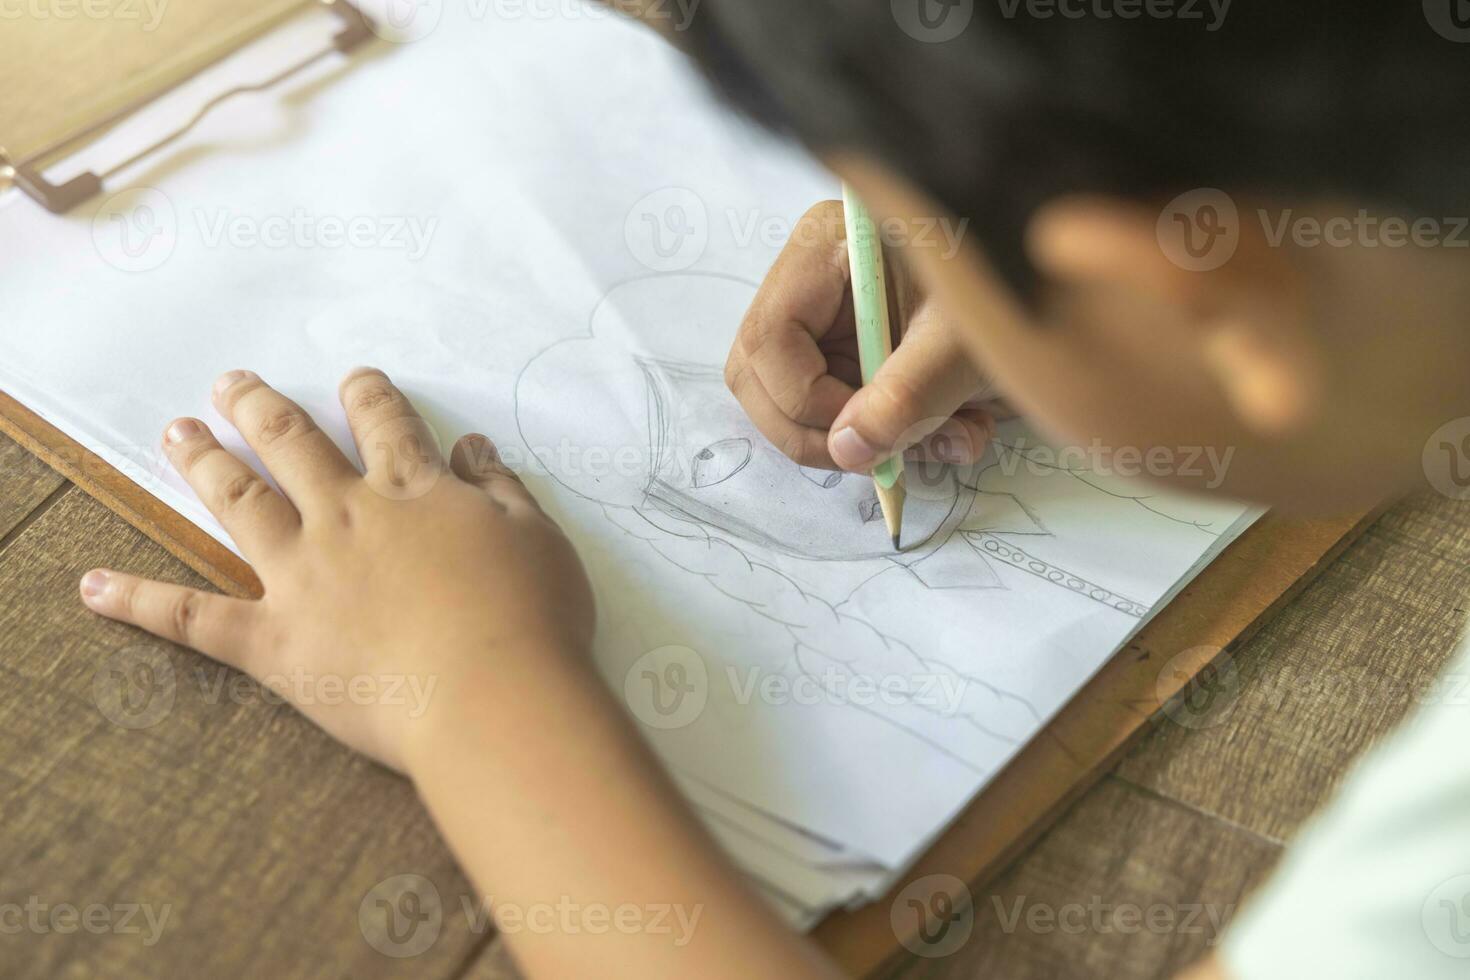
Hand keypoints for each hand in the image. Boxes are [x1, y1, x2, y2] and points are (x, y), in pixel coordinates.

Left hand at [78, 368, 593, 772]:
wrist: (493, 697)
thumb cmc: (532, 619)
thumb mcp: (539, 540)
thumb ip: (502, 489)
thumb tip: (475, 448)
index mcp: (414, 491)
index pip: (384, 424)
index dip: (367, 395)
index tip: (353, 379)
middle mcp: (347, 516)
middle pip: (292, 444)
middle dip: (260, 406)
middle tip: (230, 382)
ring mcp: (302, 575)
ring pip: (238, 502)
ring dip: (203, 461)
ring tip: (176, 431)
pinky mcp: (272, 640)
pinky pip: (193, 617)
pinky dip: (139, 601)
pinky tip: (91, 585)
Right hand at [725, 200, 1001, 471]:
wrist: (1066, 282)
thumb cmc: (1016, 282)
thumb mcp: (965, 342)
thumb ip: (907, 397)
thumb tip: (848, 452)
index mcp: (825, 248)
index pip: (768, 341)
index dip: (804, 402)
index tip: (866, 431)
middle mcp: (816, 279)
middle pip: (765, 375)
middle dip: (822, 432)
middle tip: (883, 457)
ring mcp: (835, 316)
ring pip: (802, 402)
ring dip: (868, 441)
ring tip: (948, 438)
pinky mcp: (864, 348)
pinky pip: (849, 409)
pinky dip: (898, 434)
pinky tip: (958, 427)